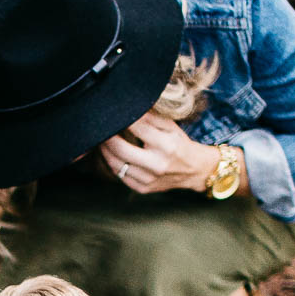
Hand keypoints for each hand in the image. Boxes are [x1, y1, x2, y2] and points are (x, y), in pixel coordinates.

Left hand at [98, 114, 222, 194]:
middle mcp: (157, 164)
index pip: (138, 128)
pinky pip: (119, 175)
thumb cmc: (179, 144)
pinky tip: (109, 154)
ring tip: (102, 140)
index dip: (124, 118)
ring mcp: (149, 179)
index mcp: (166, 145)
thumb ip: (151, 117)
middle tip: (100, 127)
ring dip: (105, 150)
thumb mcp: (171, 127)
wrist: (193, 171)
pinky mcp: (142, 188)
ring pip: (116, 164)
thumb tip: (130, 107)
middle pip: (120, 149)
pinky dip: (111, 163)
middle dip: (107, 137)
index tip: (114, 112)